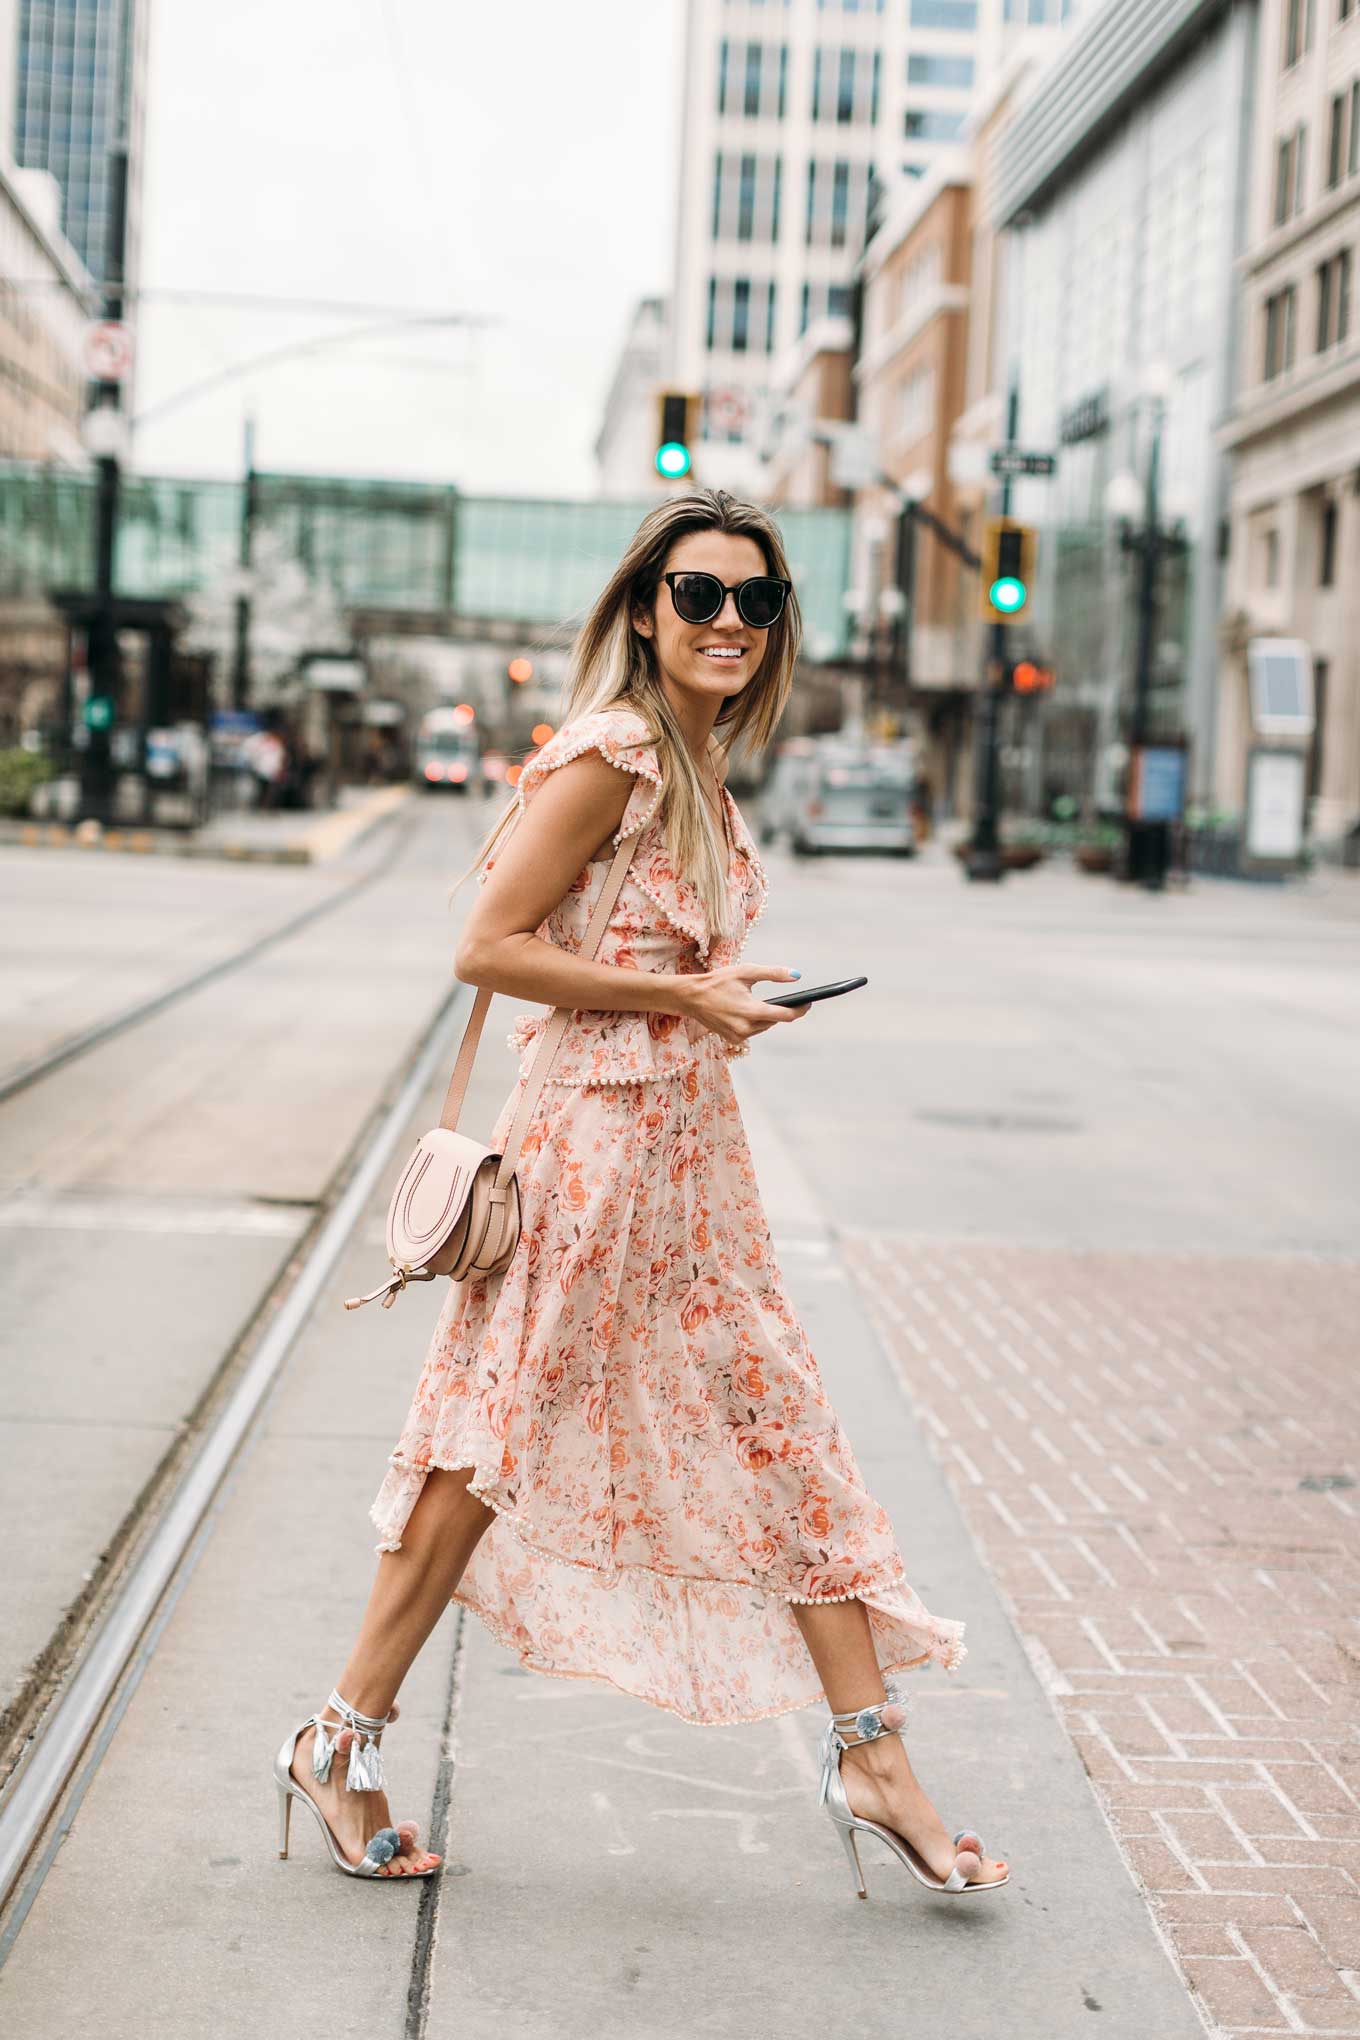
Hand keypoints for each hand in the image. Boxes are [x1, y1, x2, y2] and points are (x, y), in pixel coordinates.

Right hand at [676, 964, 809, 1044]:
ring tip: (769, 1004)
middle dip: (783, 1011)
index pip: (784, 1015)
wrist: (690, 997)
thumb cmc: (718, 981)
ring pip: (764, 1027)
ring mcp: (738, 1036)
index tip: (809, 1002)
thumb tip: (797, 975)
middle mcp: (746, 1028)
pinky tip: (751, 1011)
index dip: (800, 1009)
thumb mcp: (746, 972)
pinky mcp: (733, 1040)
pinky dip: (755, 1022)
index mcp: (751, 1011)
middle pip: (775, 1021)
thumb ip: (773, 973)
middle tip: (793, 1000)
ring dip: (768, 1017)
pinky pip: (753, 1031)